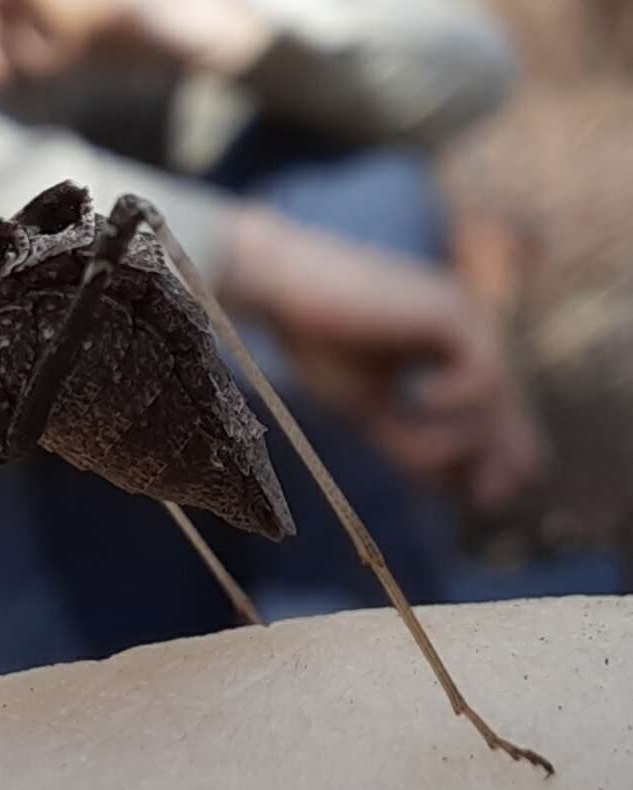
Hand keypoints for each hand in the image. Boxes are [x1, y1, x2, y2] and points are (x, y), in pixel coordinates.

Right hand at [220, 207, 546, 509]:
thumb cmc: (316, 343)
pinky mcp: (452, 312)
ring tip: (418, 448)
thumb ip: (411, 442)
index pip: (492, 410)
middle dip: (500, 456)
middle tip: (485, 497)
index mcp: (446, 351)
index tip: (481, 498)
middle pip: (507, 406)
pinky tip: (419, 396)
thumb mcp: (369, 409)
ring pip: (498, 397)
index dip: (497, 456)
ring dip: (464, 438)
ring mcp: (465, 319)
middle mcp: (466, 332)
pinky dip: (456, 399)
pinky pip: (482, 374)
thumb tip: (458, 488)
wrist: (283, 289)